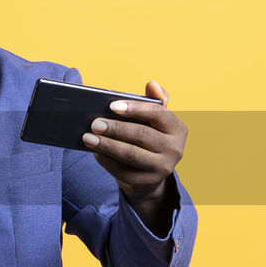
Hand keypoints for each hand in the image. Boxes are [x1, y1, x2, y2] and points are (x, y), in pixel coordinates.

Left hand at [81, 81, 186, 231]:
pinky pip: (122, 170)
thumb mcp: (154, 121)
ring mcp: (162, 168)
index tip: (112, 105)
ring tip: (88, 137)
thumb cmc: (149, 139)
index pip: (158, 113)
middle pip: (142, 135)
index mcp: (177, 129)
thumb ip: (153, 101)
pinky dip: (106, 160)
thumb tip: (152, 84)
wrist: (150, 174)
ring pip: (131, 154)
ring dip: (107, 145)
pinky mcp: (147, 182)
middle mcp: (174, 149)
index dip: (135, 108)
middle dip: (116, 128)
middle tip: (94, 123)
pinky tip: (94, 151)